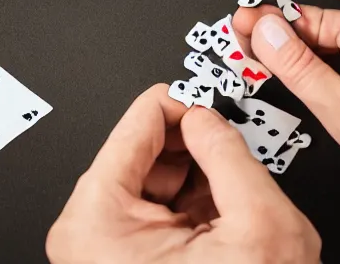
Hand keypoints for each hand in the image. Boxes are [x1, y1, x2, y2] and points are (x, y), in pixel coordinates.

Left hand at [47, 84, 319, 262]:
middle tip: (221, 137)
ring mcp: (97, 250)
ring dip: (189, 179)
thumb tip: (210, 118)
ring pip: (147, 186)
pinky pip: (150, 215)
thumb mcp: (256, 225)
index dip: (173, 104)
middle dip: (184, 147)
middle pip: (136, 158)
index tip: (198, 93)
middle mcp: (82, 233)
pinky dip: (185, 206)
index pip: (130, 130)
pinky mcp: (115, 260)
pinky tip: (213, 211)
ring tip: (224, 188)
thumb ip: (230, 157)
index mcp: (94, 219)